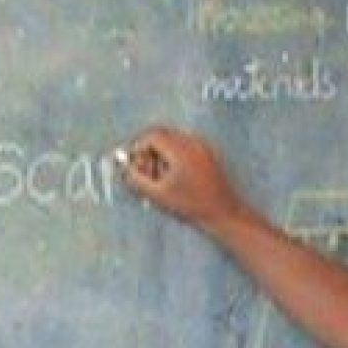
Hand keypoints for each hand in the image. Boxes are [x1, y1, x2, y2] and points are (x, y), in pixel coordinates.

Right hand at [120, 126, 243, 231]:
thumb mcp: (158, 195)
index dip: (139, 148)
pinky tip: (175, 177)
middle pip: (163, 135)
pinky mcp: (208, 154)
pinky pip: (185, 146)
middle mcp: (192, 142)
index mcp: (180, 149)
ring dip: (162, 153)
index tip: (134, 164)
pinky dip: (175, 156)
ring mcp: (202, 147)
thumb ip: (137, 180)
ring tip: (160, 177)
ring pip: (174, 140)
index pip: (152, 136)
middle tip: (145, 171)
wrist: (223, 213)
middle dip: (150, 150)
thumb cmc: (191, 206)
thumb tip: (125, 169)